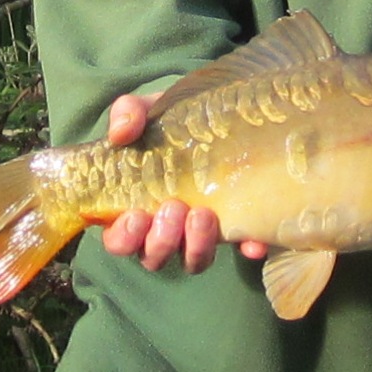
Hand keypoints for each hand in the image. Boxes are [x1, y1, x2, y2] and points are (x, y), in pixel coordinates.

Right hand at [99, 92, 264, 269]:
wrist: (226, 113)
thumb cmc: (176, 119)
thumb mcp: (151, 110)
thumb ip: (129, 113)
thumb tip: (120, 132)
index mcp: (137, 205)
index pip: (119, 239)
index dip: (124, 237)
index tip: (137, 215)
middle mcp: (168, 227)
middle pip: (154, 256)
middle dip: (161, 240)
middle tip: (175, 208)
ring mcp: (203, 232)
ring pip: (194, 261)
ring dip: (196, 246)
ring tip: (205, 214)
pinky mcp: (238, 227)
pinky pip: (242, 248)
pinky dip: (246, 247)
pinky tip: (252, 241)